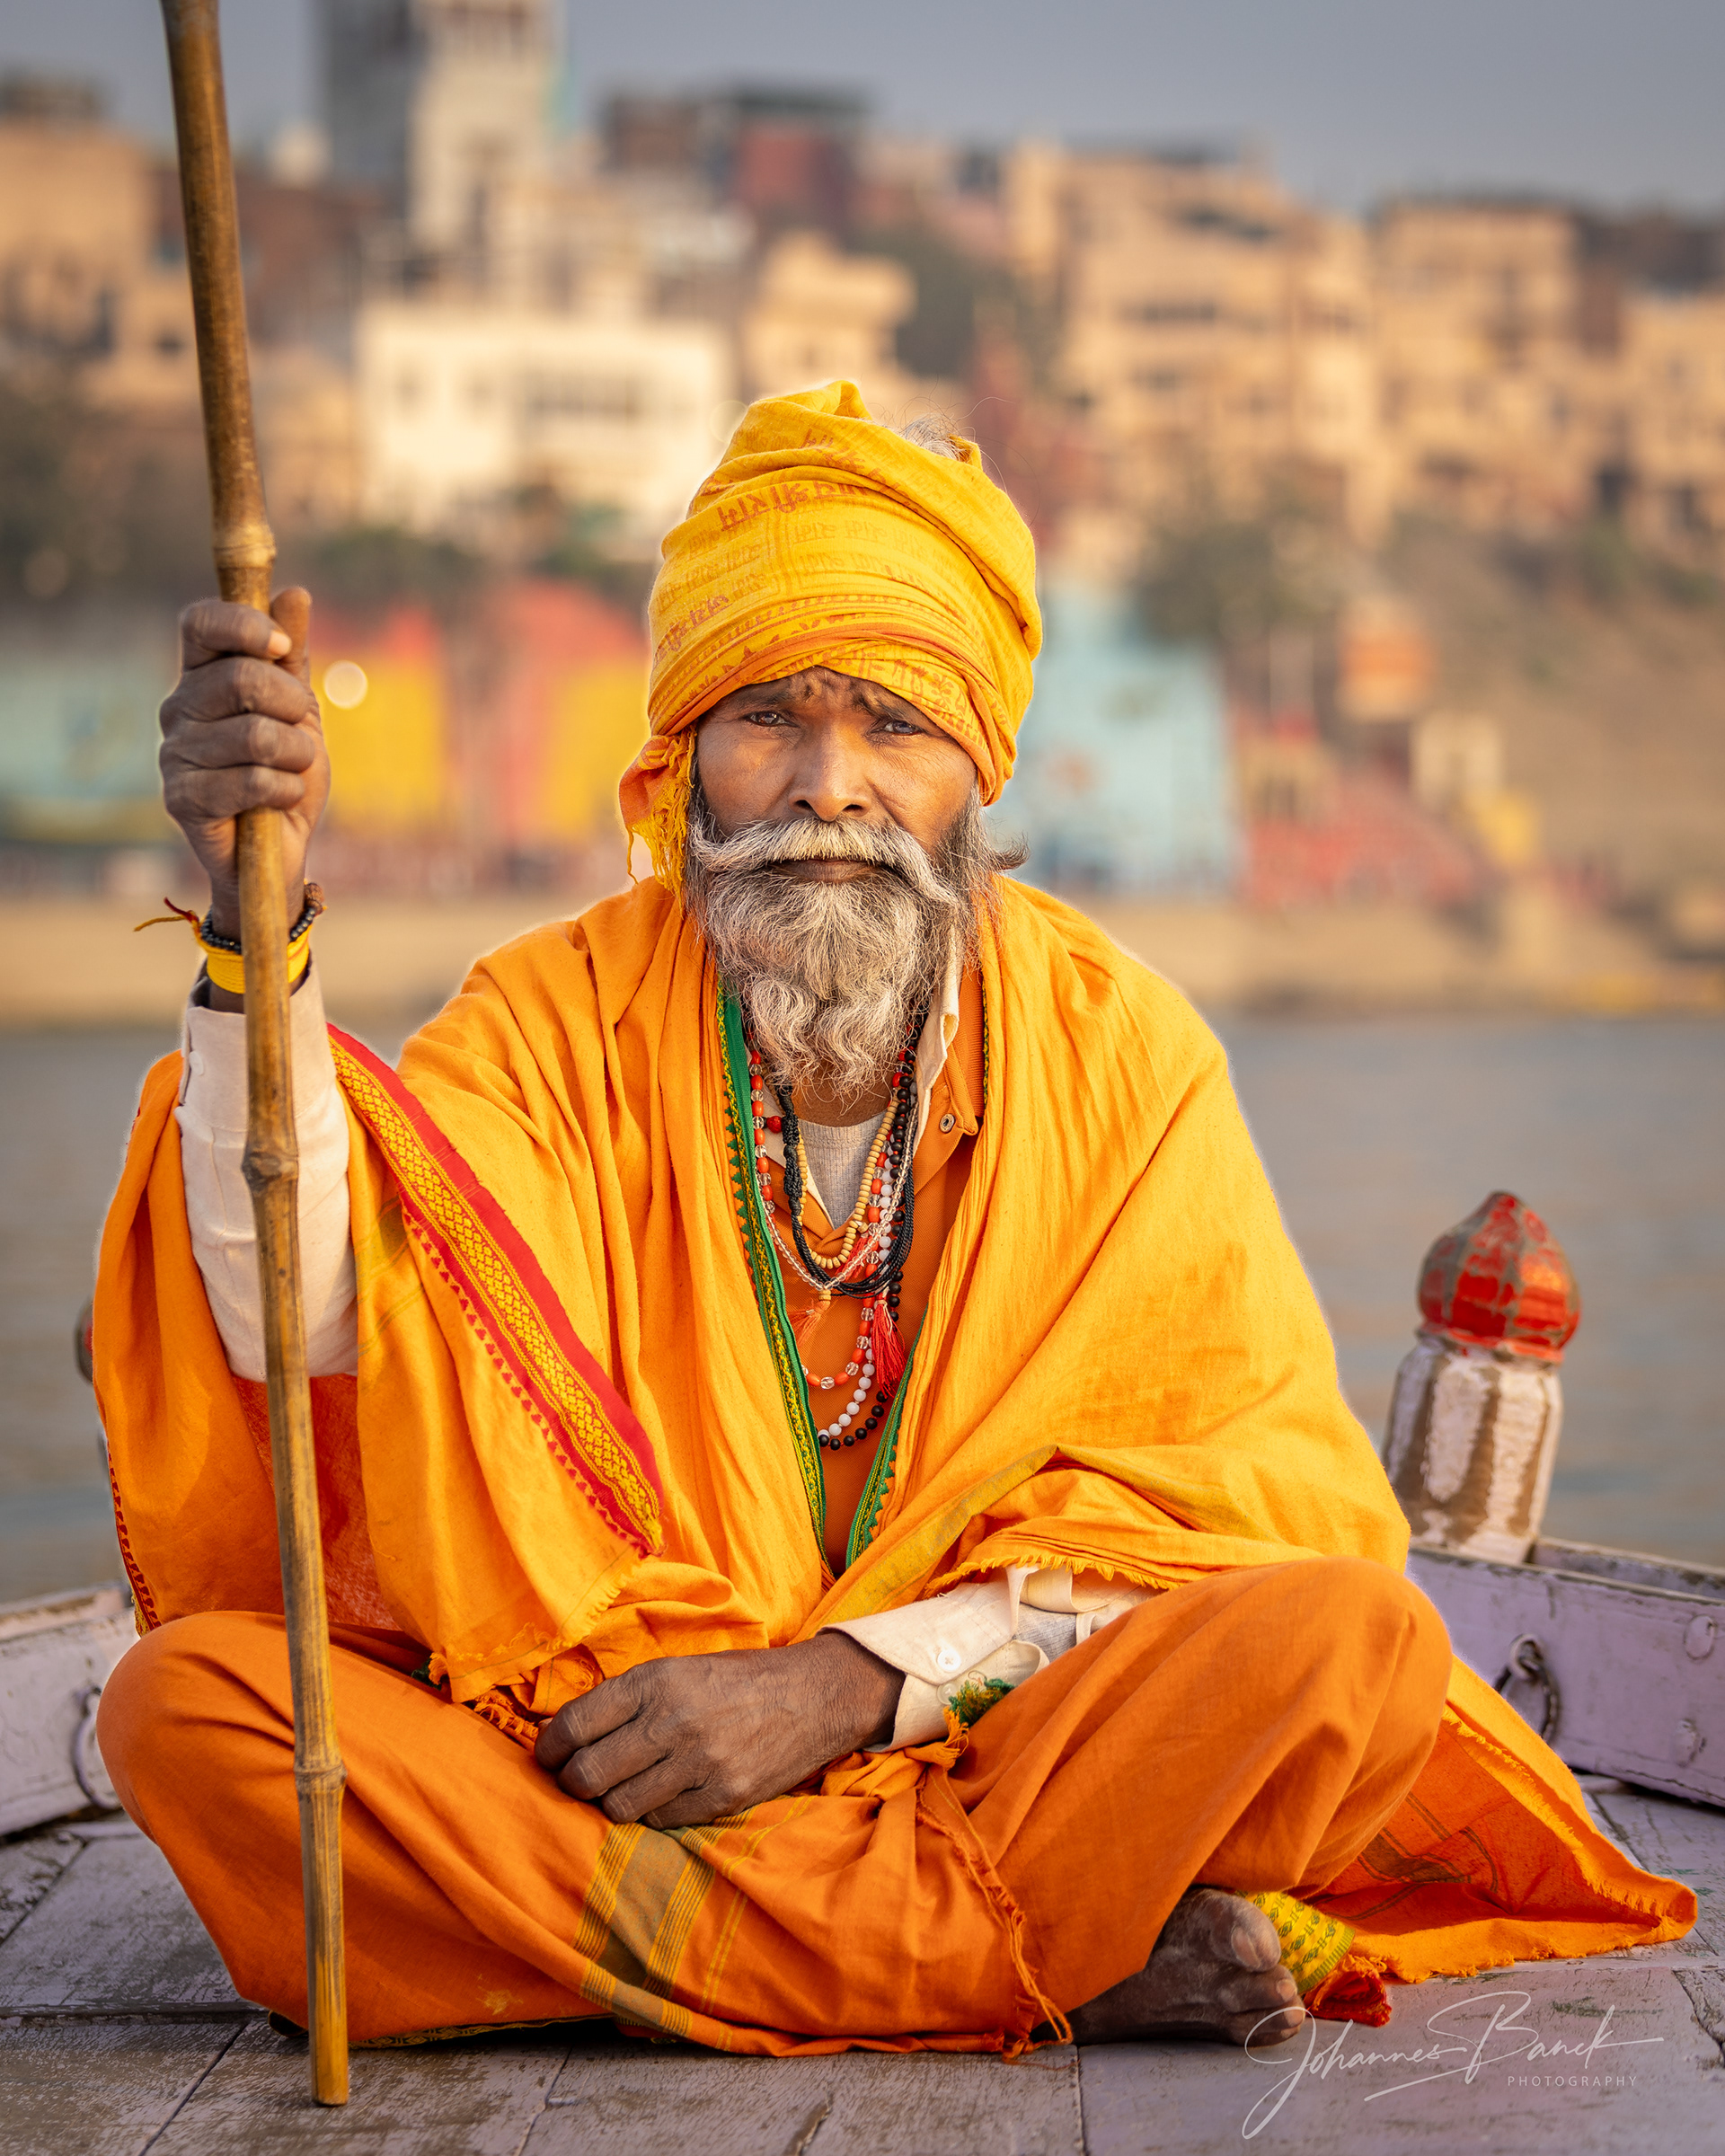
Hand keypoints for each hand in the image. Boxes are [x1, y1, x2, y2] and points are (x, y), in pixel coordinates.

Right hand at [158, 589, 327, 941]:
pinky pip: (253, 780)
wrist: (280, 846)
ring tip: (293, 771)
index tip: (280, 646)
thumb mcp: (298, 709)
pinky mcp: (181, 798)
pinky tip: (280, 800)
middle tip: (302, 732)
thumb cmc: (286, 771)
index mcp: (202, 675)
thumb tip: (294, 593)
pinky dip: (286, 790)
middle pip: (241, 678)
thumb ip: (290, 656)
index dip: (242, 624)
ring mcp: (174, 753)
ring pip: (256, 735)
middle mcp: (178, 707)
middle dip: (292, 706)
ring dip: (297, 756)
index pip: (200, 622)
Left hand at [534, 1634, 902, 1828]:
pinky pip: (660, 1820)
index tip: (547, 1757)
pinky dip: (653, 1811)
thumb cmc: (734, 1681)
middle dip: (572, 1784)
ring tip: (622, 1787)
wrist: (811, 1696)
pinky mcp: (724, 1796)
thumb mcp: (677, 1669)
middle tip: (577, 1781)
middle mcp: (672, 1720)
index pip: (575, 1725)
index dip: (549, 1748)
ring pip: (619, 1806)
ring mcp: (699, 1762)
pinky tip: (664, 1793)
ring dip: (611, 1802)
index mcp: (655, 1680)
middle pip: (588, 1775)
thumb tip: (557, 1731)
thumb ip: (623, 1698)